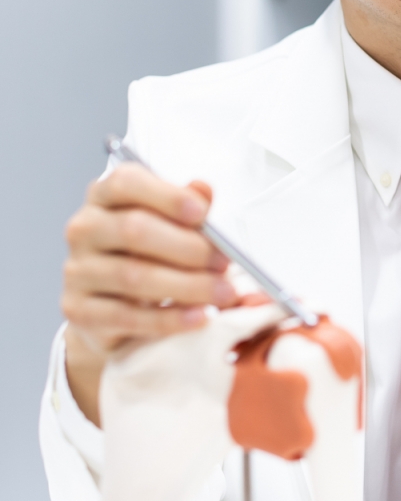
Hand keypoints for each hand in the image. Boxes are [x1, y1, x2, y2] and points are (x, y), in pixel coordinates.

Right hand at [61, 164, 238, 424]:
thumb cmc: (146, 255)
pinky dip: (170, 318)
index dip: (166, 196)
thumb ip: (188, 205)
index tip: (201, 213)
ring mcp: (77, 270)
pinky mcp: (79, 311)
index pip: (125, 182)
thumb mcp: (169, 224)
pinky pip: (128, 316)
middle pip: (134, 230)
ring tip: (223, 293)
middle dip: (188, 247)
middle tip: (223, 262)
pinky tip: (199, 317)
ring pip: (134, 276)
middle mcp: (84, 228)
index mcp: (104, 196)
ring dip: (187, 286)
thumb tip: (203, 189)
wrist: (110, 310)